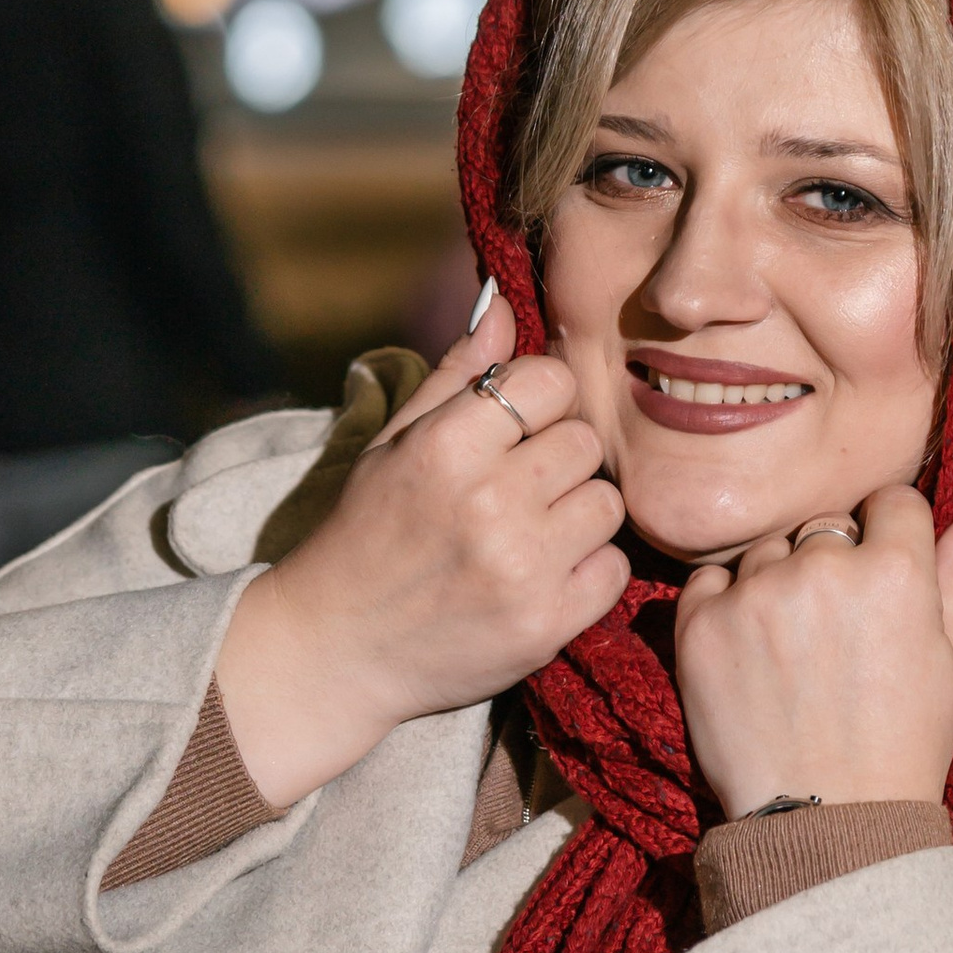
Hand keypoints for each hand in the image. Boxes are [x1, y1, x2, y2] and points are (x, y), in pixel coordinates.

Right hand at [216, 294, 629, 805]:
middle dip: (558, 460)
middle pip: (585, 442)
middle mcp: (488, 502)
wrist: (338, 648)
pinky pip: (613, 568)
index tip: (517, 429)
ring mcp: (521, 567)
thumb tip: (504, 304)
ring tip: (530, 534)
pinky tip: (542, 576)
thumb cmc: (368, 533)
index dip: (540, 401)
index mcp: (447, 446)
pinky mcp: (545, 625)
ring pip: (608, 504)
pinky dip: (587, 572)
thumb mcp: (395, 444)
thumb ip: (457, 375)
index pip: (551, 381)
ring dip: (577, 515)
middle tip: (518, 489)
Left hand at [672, 485, 952, 819]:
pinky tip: (752, 656)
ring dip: (779, 583)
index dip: (892, 539)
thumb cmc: (902, 744)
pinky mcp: (700, 625)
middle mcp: (823, 568)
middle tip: (838, 635)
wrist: (827, 822)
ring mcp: (756, 594)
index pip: (892, 502)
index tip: (883, 582)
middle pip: (826, 526)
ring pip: (768, 551)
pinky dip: (726, 606)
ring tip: (795, 653)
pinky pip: (710, 581)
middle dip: (834, 564)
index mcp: (895, 571)